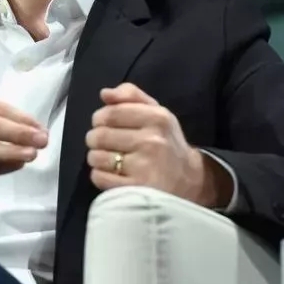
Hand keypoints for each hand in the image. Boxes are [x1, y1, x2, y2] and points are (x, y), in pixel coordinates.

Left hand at [86, 83, 218, 204]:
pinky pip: (99, 177)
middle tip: (103, 143)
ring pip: (96, 157)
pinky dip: (100, 175)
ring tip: (108, 159)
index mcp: (157, 118)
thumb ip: (131, 96)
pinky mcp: (135, 189)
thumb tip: (105, 93)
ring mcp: (144, 167)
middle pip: (100, 135)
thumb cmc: (166, 142)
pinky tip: (113, 174)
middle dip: (95, 139)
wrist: (189, 180)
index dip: (99, 118)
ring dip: (96, 158)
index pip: (111, 113)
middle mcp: (152, 141)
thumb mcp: (157, 113)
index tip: (102, 124)